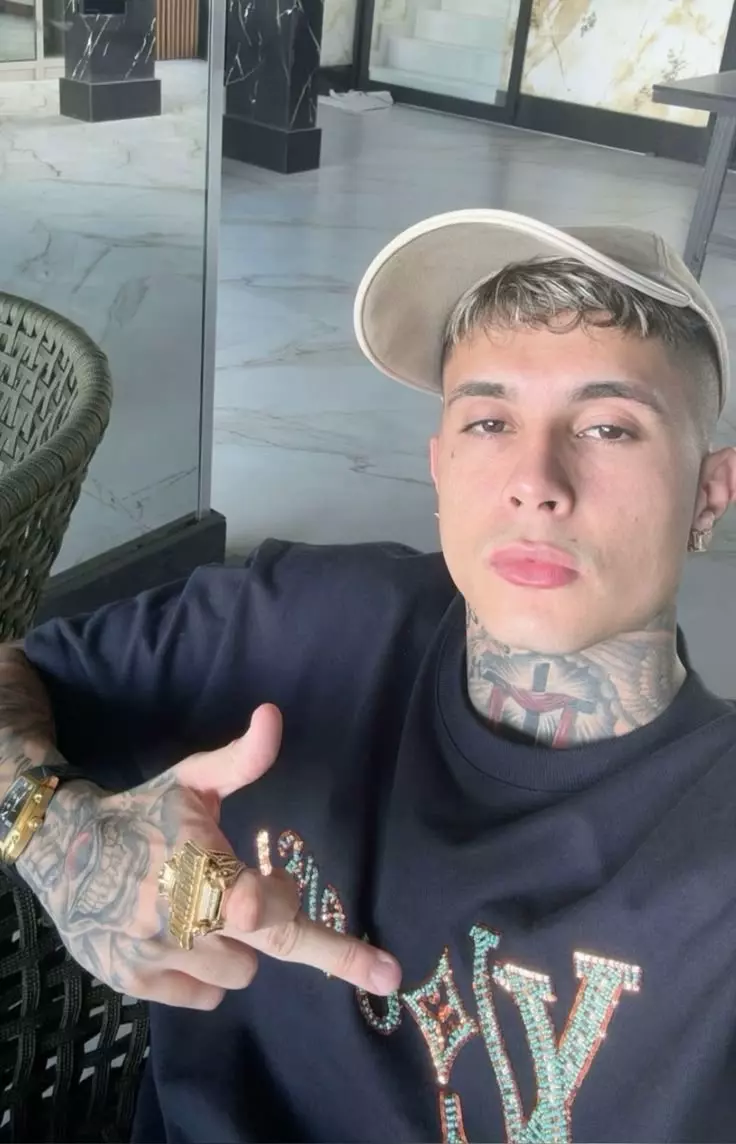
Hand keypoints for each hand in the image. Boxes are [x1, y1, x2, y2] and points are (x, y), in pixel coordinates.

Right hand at [17, 705, 401, 1008]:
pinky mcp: (138, 983)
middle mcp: (181, 918)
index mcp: (200, 865)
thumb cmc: (141, 812)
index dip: (287, 892)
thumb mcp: (191, 779)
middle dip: (333, 955)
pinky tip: (186, 937)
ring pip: (240, 974)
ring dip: (241, 945)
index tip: (286, 875)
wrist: (64, 850)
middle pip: (270, 945)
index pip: (270, 905)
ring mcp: (158, 956)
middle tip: (387, 972)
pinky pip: (204, 997)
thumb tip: (273, 715)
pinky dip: (207, 973)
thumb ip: (241, 759)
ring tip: (213, 912)